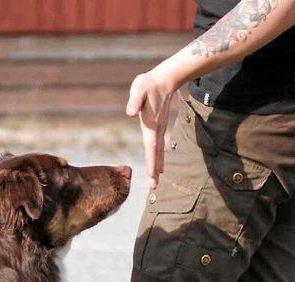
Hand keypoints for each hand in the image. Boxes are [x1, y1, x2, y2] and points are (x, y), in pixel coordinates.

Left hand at [126, 69, 177, 188]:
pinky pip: (158, 147)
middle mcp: (156, 130)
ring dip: (158, 167)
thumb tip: (130, 113)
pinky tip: (159, 166)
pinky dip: (158, 158)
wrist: (164, 80)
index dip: (152, 162)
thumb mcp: (139, 89)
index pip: (151, 148)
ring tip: (156, 181)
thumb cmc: (148, 84)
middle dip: (155, 171)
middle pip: (156, 154)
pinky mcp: (158, 128)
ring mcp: (159, 130)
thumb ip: (135, 101)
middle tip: (155, 187)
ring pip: (158, 152)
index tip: (153, 176)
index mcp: (151, 125)